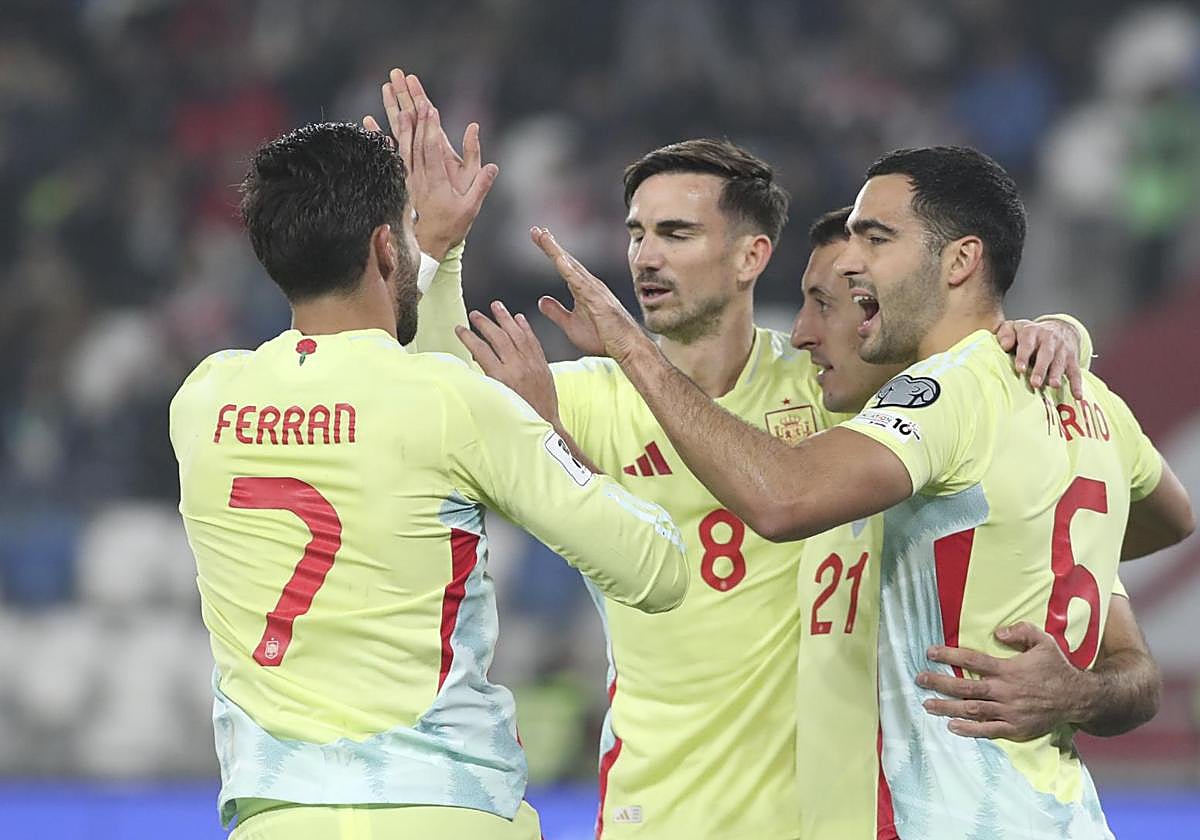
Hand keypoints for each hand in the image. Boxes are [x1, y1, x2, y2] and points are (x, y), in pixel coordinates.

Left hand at [363, 69, 497, 258]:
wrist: (425, 247)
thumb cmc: (451, 227)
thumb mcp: (471, 208)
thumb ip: (480, 184)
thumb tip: (493, 166)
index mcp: (436, 179)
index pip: (432, 148)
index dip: (430, 127)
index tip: (428, 106)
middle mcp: (418, 175)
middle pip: (412, 137)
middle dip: (410, 109)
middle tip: (405, 85)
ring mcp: (406, 176)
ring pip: (398, 140)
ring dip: (394, 114)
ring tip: (389, 92)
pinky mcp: (399, 179)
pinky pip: (387, 153)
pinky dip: (379, 136)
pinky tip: (369, 120)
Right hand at [455, 300, 560, 424]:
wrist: (545, 424)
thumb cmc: (519, 416)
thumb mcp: (497, 398)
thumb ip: (487, 376)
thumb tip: (477, 358)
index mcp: (502, 378)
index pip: (481, 350)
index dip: (468, 337)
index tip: (459, 329)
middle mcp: (518, 367)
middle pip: (498, 337)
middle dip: (485, 323)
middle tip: (475, 314)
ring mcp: (532, 364)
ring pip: (517, 334)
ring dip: (505, 318)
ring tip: (496, 306)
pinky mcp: (542, 364)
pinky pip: (533, 340)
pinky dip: (525, 327)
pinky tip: (519, 318)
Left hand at [530, 226, 652, 364]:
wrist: (627, 348)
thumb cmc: (604, 337)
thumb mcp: (570, 325)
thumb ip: (556, 312)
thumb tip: (541, 300)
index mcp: (582, 289)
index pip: (564, 266)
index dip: (551, 251)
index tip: (537, 236)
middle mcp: (589, 284)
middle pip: (566, 261)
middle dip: (551, 245)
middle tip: (535, 230)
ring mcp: (594, 290)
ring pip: (572, 266)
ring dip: (557, 251)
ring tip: (544, 237)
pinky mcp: (598, 300)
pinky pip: (581, 283)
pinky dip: (570, 270)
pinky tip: (559, 260)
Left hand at [916, 622, 1088, 740]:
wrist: (1079, 698)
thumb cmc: (1057, 667)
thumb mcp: (1043, 641)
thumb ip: (1021, 631)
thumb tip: (997, 632)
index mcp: (1009, 669)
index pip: (973, 660)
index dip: (949, 656)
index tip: (930, 653)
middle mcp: (1006, 691)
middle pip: (966, 687)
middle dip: (939, 683)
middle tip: (919, 680)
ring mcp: (1010, 711)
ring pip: (972, 710)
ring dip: (947, 708)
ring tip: (927, 704)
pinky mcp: (1016, 728)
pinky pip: (988, 730)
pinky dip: (969, 730)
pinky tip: (951, 726)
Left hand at [995, 318, 1083, 398]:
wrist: (1060, 327)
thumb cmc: (1030, 333)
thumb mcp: (1015, 327)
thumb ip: (1005, 334)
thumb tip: (1004, 346)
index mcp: (1032, 332)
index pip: (1027, 344)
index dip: (1023, 356)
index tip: (1020, 369)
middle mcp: (1049, 339)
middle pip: (1046, 354)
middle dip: (1041, 369)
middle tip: (1035, 383)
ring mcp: (1062, 349)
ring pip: (1060, 362)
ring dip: (1057, 374)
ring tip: (1054, 385)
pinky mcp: (1072, 359)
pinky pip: (1076, 372)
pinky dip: (1077, 384)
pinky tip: (1077, 395)